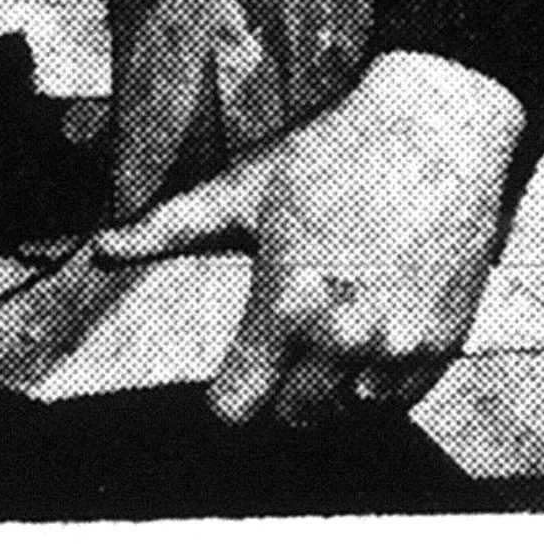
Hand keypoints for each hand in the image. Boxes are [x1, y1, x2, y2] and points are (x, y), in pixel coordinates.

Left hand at [95, 50, 523, 426]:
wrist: (432, 130)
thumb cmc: (330, 153)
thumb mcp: (242, 188)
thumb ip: (168, 228)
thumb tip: (101, 248)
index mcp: (284, 305)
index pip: (240, 406)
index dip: (229, 393)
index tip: (234, 374)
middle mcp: (341, 337)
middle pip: (295, 414)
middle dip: (283, 382)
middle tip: (288, 334)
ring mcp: (397, 345)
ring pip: (350, 409)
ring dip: (336, 382)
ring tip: (334, 323)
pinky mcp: (442, 343)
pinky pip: (400, 396)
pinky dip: (384, 377)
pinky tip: (375, 324)